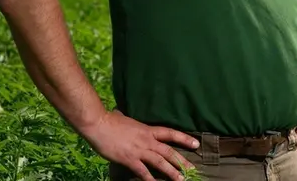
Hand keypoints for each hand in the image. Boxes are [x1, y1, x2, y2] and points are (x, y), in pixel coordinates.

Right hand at [81, 109, 199, 180]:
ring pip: (160, 162)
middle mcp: (147, 140)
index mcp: (148, 129)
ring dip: (171, 172)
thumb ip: (137, 126)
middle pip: (169, 151)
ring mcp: (139, 150)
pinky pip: (142, 172)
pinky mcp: (129, 159)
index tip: (196, 144)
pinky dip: (150, 179)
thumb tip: (137, 125)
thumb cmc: (112, 121)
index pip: (171, 133)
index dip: (184, 138)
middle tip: (193, 169)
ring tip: (181, 179)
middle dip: (182, 161)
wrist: (99, 124)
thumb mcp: (130, 121)